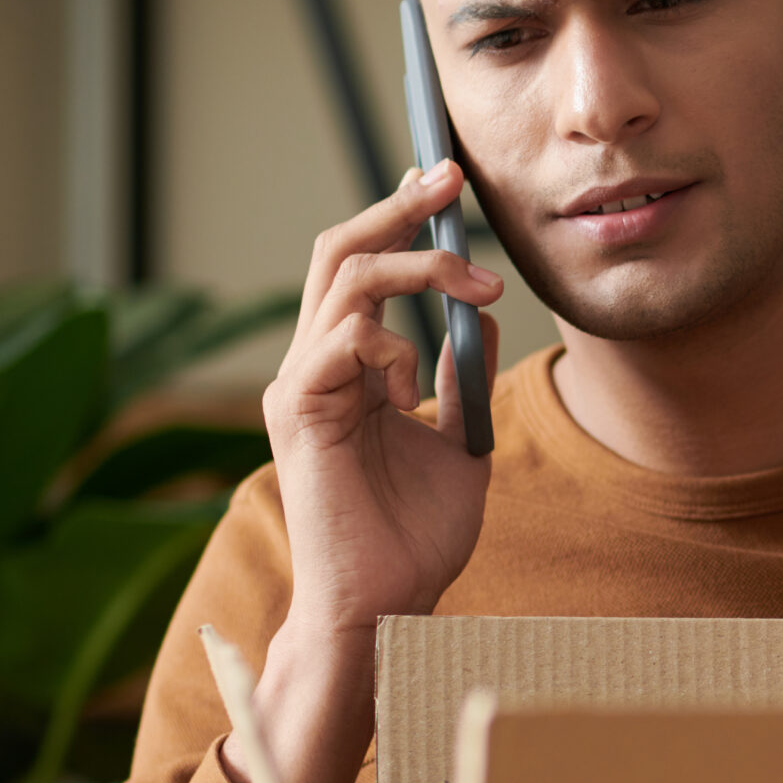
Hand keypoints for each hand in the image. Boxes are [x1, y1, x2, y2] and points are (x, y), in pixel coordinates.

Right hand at [226, 162, 503, 782]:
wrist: (387, 607)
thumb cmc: (415, 538)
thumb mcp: (462, 444)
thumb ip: (462, 380)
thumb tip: (483, 315)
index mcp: (348, 370)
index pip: (364, 269)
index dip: (401, 216)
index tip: (447, 178)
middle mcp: (315, 368)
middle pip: (342, 251)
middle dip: (399, 206)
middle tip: (453, 176)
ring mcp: (300, 387)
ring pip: (343, 279)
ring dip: (418, 266)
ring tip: (480, 285)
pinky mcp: (298, 414)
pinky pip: (338, 341)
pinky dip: (387, 341)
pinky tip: (416, 379)